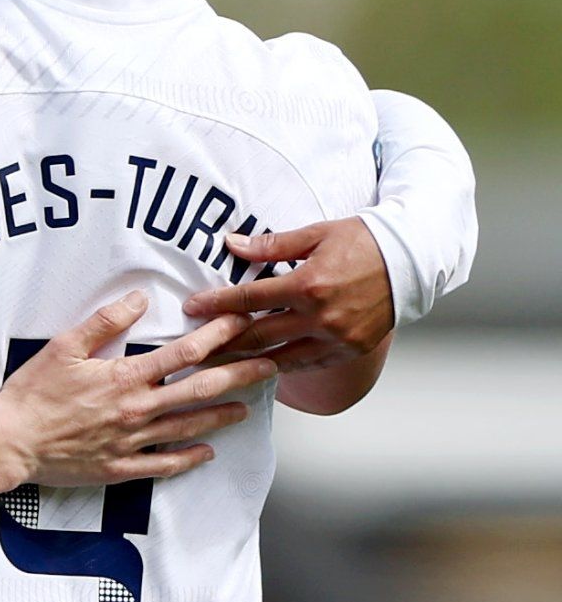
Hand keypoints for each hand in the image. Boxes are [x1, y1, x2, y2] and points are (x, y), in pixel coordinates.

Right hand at [0, 292, 274, 487]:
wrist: (11, 442)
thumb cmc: (32, 392)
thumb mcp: (63, 347)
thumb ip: (104, 322)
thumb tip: (139, 298)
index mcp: (124, 377)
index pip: (184, 353)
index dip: (218, 335)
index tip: (242, 322)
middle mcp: (137, 409)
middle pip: (200, 390)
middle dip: (239, 375)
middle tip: (269, 365)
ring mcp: (132, 441)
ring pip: (189, 427)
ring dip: (223, 415)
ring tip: (248, 406)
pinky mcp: (122, 467)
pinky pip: (166, 464)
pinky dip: (190, 458)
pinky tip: (208, 452)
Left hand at [182, 220, 395, 372]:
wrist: (410, 260)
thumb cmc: (361, 241)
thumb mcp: (314, 234)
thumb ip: (271, 245)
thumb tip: (232, 244)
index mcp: (308, 285)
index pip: (249, 298)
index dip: (216, 304)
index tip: (191, 307)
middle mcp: (321, 317)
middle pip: (259, 335)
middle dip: (222, 342)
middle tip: (194, 347)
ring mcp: (338, 338)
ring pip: (281, 358)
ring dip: (249, 362)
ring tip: (219, 365)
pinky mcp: (351, 350)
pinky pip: (309, 365)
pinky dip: (285, 366)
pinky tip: (263, 367)